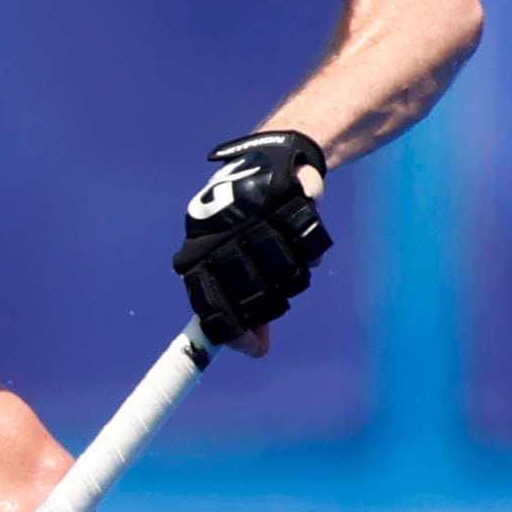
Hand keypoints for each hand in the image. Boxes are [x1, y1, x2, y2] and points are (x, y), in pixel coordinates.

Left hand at [172, 128, 329, 353]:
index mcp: (200, 250)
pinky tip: (301, 237)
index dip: (230, 327)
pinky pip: (308, 245)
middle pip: (251, 290)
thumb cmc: (254, 226)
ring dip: (294, 272)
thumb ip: (249, 308)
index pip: (207, 298)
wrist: (279, 162)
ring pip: (284, 270)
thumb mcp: (245, 267)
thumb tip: (254, 350)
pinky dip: (310, 248)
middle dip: (270, 299)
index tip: (251, 347)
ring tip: (289, 257)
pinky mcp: (285, 196)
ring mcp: (250, 214)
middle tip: (279, 290)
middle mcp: (220, 232)